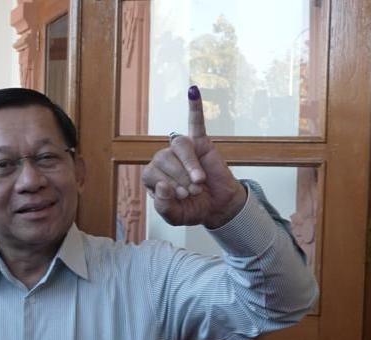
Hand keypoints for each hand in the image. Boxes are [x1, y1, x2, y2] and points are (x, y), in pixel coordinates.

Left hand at [141, 86, 246, 228]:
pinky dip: (195, 107)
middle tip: (194, 192)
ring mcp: (181, 150)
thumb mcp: (175, 216)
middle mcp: (163, 159)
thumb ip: (163, 206)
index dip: (167, 187)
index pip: (151, 174)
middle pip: (165, 160)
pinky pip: (196, 123)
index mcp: (153, 176)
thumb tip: (163, 185)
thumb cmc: (194, 208)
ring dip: (190, 166)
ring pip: (180, 148)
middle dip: (181, 181)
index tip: (181, 198)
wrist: (218, 206)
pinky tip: (193, 91)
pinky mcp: (200, 143)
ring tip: (199, 181)